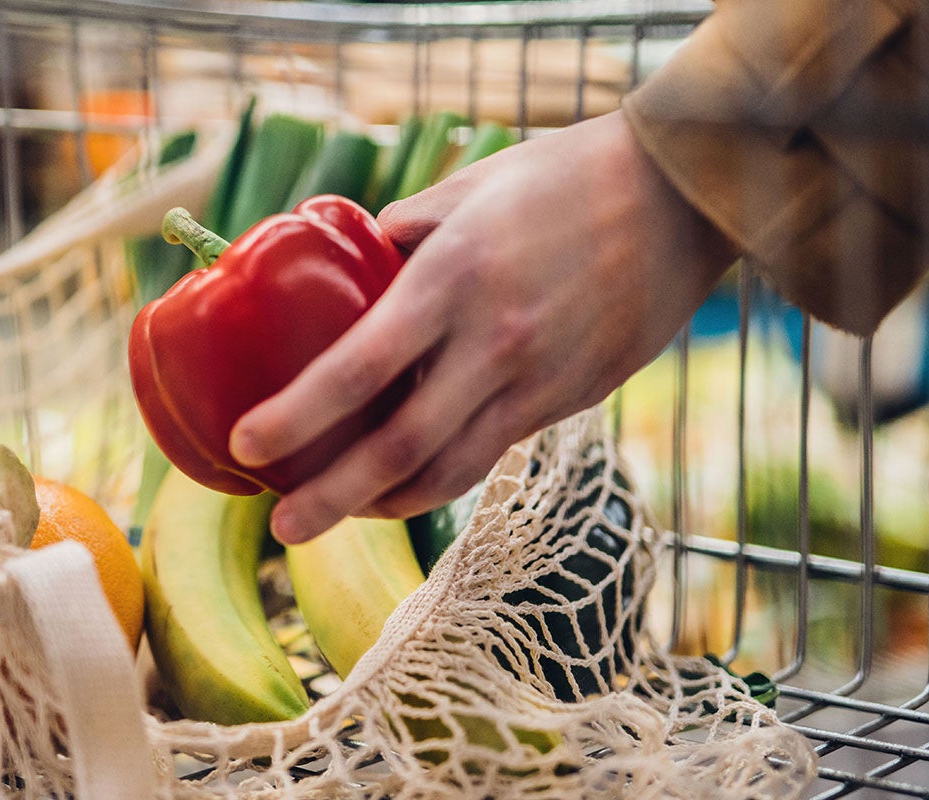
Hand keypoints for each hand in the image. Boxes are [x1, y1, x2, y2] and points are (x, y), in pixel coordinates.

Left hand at [230, 110, 737, 544]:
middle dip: (332, 497)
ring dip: (384, 504)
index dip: (298, 415)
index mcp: (453, 279)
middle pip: (399, 447)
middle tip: (282, 526)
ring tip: (336, 513)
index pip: (359, 368)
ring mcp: (537, 380)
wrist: (680, 196)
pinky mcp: (570, 399)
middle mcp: (494, 342)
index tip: (247, 443)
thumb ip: (401, 235)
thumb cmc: (560, 176)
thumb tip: (344, 267)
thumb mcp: (465, 188)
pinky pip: (490, 453)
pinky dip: (437, 479)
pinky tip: (402, 485)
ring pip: (449, 470)